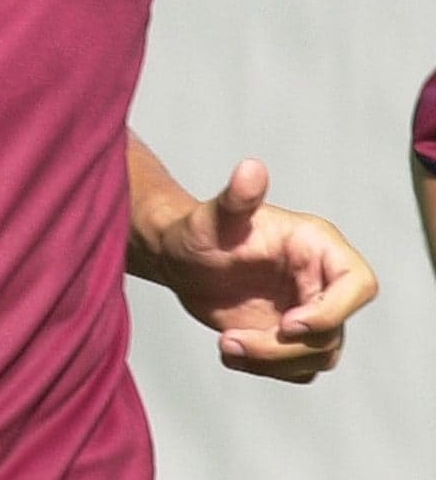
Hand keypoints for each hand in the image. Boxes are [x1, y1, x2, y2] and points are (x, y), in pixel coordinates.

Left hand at [143, 158, 377, 382]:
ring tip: (225, 344)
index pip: (357, 284)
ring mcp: (309, 311)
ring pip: (317, 356)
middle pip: (332, 331)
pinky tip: (228, 350)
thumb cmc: (198, 230)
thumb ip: (236, 197)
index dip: (334, 311)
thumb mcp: (212, 217)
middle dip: (284, 346)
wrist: (179, 258)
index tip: (288, 324)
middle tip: (232, 340)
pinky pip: (297, 369)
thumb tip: (251, 167)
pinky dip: (265, 369)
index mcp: (317, 247)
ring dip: (272, 362)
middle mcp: (321, 281)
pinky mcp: (292, 338)